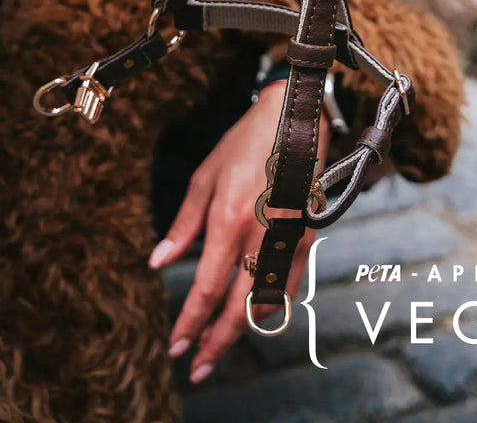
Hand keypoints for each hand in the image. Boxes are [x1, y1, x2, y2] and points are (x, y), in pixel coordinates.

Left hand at [148, 81, 330, 381]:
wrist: (295, 115)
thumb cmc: (246, 142)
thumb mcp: (206, 177)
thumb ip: (184, 224)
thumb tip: (160, 262)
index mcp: (229, 219)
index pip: (206, 288)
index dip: (190, 323)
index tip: (176, 346)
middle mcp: (262, 234)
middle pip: (239, 308)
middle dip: (216, 343)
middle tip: (198, 367)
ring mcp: (290, 237)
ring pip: (269, 302)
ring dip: (244, 330)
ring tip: (222, 344)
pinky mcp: (310, 234)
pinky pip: (291, 283)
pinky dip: (273, 306)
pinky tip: (257, 314)